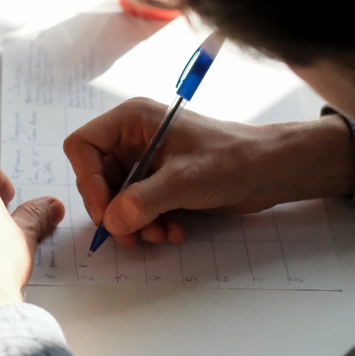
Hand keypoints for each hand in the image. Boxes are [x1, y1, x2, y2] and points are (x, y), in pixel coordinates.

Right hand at [63, 99, 354, 245]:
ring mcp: (146, 161)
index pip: (83, 146)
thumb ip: (141, 201)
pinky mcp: (159, 182)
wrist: (271, 171)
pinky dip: (149, 224)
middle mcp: (133, 138)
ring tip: (160, 235)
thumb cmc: (232, 160)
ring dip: (134, 222)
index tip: (106, 212)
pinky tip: (173, 232)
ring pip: (116, 198)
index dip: (88, 180)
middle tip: (132, 234)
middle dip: (114, 210)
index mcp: (132, 120)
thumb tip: (112, 222)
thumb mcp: (183, 181)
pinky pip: (137, 207)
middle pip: (96, 177)